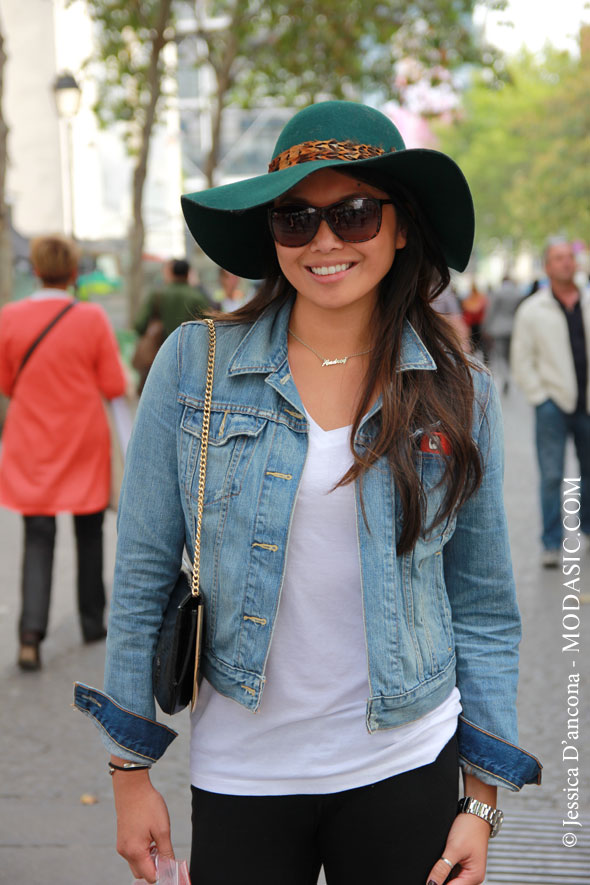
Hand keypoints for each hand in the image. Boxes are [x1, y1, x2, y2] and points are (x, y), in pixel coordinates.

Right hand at [111, 764, 174, 883]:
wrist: (132, 787)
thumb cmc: (148, 806)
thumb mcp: (162, 829)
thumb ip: (166, 852)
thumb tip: (170, 867)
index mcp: (135, 852)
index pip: (150, 876)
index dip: (163, 872)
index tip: (170, 861)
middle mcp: (125, 852)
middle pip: (142, 873)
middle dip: (155, 866)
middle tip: (164, 849)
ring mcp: (122, 846)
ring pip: (137, 863)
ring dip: (148, 859)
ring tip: (157, 840)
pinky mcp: (122, 839)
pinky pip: (133, 853)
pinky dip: (142, 851)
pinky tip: (150, 836)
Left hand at [426, 813, 489, 884]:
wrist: (475, 813)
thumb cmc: (470, 828)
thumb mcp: (454, 848)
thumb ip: (442, 868)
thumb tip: (432, 883)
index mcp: (474, 876)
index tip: (428, 882)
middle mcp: (473, 876)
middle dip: (440, 880)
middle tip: (431, 872)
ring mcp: (468, 870)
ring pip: (452, 880)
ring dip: (442, 876)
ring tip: (437, 865)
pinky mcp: (464, 864)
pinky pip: (452, 873)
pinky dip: (445, 870)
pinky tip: (440, 864)